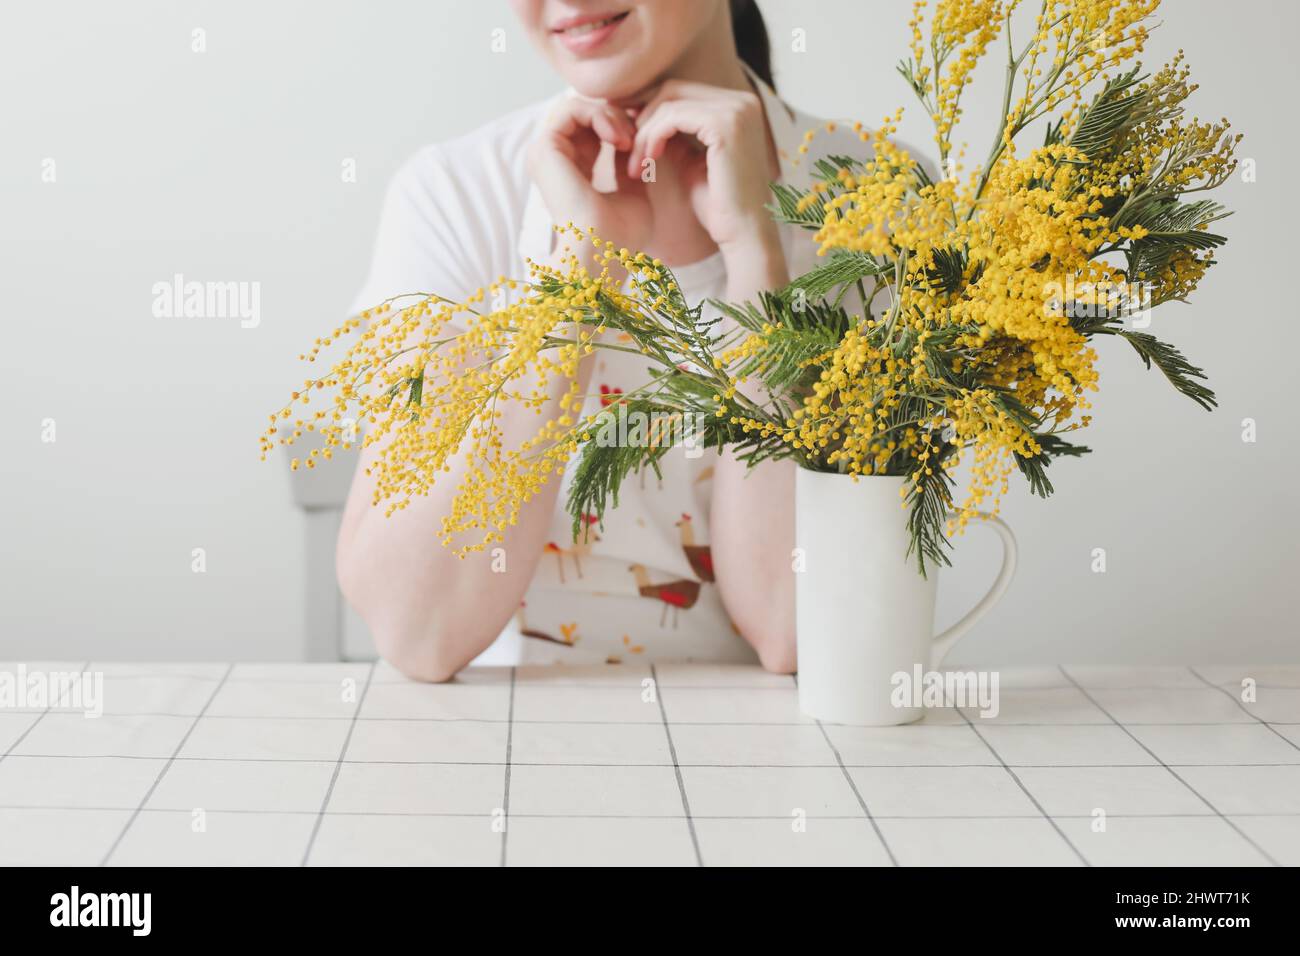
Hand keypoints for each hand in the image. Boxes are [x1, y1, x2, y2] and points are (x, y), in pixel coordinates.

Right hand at [525, 96, 650, 263]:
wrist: (605, 253)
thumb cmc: (621, 235)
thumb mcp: (632, 191)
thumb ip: (628, 162)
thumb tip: (636, 136)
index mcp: (571, 169)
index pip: (592, 128)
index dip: (620, 124)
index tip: (644, 140)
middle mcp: (554, 159)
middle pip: (584, 112)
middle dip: (616, 116)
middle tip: (639, 137)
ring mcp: (545, 153)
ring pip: (576, 105)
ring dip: (609, 115)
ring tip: (629, 139)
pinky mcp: (544, 148)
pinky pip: (570, 108)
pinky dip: (598, 115)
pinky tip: (618, 138)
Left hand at [626, 79, 783, 267]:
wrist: (744, 235)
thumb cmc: (718, 207)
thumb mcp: (691, 162)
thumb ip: (674, 135)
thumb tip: (640, 113)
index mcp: (738, 107)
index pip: (681, 92)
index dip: (648, 110)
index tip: (625, 134)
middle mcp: (742, 101)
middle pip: (673, 89)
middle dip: (642, 116)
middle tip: (624, 148)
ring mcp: (736, 110)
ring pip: (669, 102)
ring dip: (643, 132)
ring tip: (635, 164)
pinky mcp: (725, 124)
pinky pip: (672, 116)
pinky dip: (652, 137)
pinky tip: (646, 162)